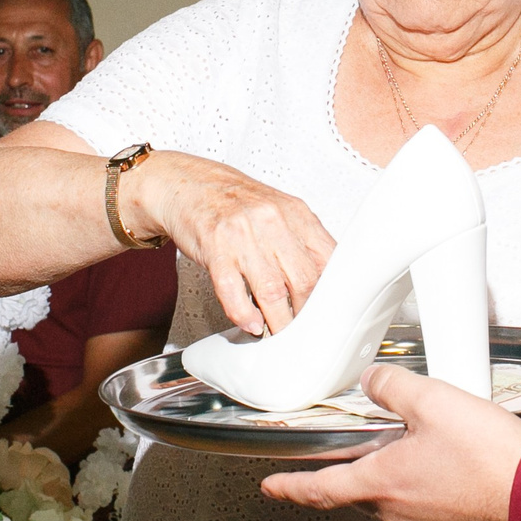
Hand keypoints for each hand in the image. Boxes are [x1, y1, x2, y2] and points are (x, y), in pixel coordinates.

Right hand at [122, 152, 335, 336]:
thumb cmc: (236, 203)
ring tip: (280, 337)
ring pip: (272, 291)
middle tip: (306, 334)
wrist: (189, 184)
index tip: (329, 315)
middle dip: (307, 316)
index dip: (331, 294)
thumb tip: (324, 283)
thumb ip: (302, 242)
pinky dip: (244, 313)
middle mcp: (272, 221)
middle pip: (304, 280)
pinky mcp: (214, 249)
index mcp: (295, 213)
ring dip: (279, 322)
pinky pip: (232, 290)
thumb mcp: (279, 212)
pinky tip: (251, 324)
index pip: (328, 260)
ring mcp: (242, 235)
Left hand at [259, 364, 520, 520]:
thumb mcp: (435, 401)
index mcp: (381, 483)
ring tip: (420, 454)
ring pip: (397, 503)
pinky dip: (431, 492)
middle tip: (360, 454)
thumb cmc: (491, 459)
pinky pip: (430, 512)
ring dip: (399, 481)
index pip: (319, 489)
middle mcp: (398, 513)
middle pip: (360, 494)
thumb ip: (395, 387)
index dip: (290, 487)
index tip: (273, 488)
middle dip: (356, 474)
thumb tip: (373, 381)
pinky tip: (452, 472)